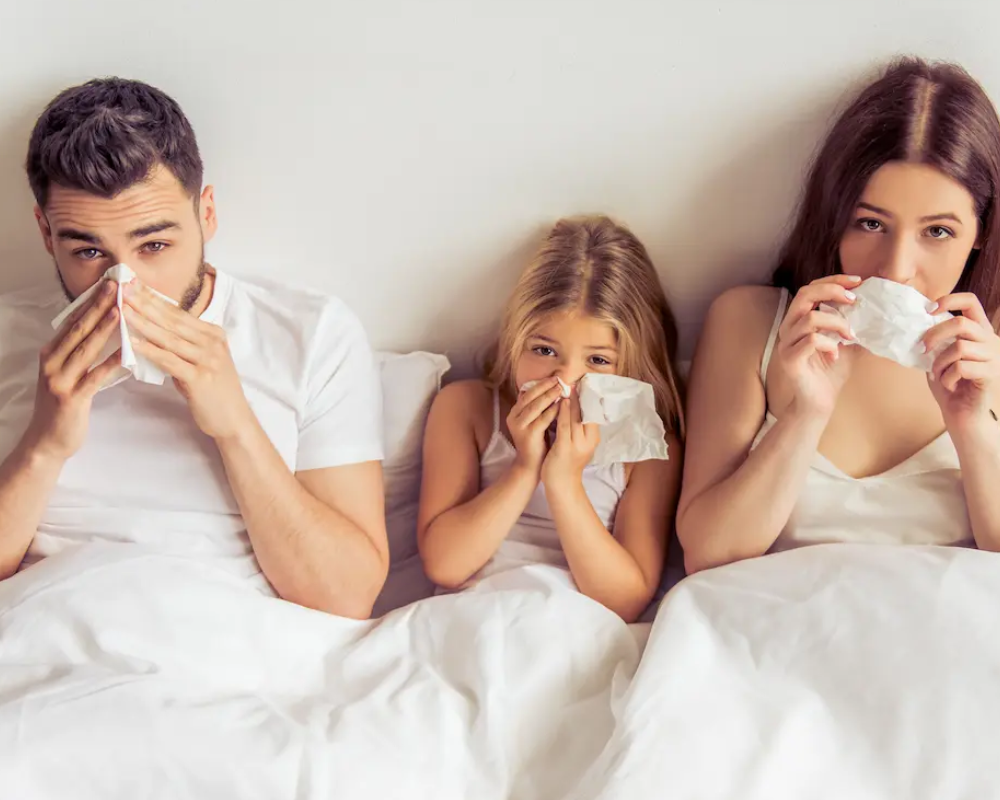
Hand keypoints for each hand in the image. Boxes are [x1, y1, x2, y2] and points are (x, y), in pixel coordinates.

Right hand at [23, 279, 121, 460]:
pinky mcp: (71, 398)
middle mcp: (51, 362)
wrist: (47, 441)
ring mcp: (59, 380)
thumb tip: (102, 329)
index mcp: (50, 353)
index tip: (109, 283)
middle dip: (98, 305)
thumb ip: (79, 353)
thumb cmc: (63, 406)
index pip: (73, 321)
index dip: (91, 301)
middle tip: (117, 285)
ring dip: (104, 328)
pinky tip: (126, 353)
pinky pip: (95, 377)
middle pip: (78, 329)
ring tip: (121, 310)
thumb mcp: (65, 374)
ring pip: (86, 349)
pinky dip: (111, 363)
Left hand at [123, 282, 253, 439]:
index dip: (154, 297)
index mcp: (213, 334)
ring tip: (123, 310)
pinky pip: (170, 360)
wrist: (234, 419)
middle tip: (123, 288)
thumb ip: (182, 345)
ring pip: (169, 337)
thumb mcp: (202, 360)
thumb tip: (153, 332)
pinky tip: (133, 343)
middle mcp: (212, 343)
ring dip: (143, 323)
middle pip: (172, 319)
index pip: (178, 312)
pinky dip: (150, 351)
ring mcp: (208, 359)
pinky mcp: (200, 378)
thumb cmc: (215, 391)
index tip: (134, 284)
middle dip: (145, 303)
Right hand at [507, 377, 563, 472]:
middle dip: (545, 387)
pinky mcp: (528, 435)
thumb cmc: (536, 442)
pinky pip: (542, 420)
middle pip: (530, 397)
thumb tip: (549, 388)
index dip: (540, 384)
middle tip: (559, 380)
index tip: (554, 377)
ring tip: (561, 389)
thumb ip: (537, 407)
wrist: (531, 465)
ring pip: (535, 407)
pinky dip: (552, 411)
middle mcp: (514, 418)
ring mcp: (520, 426)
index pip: (527, 393)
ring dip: (549, 396)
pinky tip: (561, 406)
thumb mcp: (534, 421)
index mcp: (514, 413)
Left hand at [541, 392, 599, 490]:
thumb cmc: (567, 462)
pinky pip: (564, 426)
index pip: (593, 413)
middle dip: (581, 396)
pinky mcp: (565, 448)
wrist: (562, 485)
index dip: (589, 398)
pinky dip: (563, 412)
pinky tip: (560, 402)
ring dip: (572, 400)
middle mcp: (588, 441)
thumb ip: (579, 427)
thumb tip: (576, 407)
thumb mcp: (578, 443)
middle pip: (586, 413)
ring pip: (576, 417)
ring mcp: (577, 445)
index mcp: (593, 438)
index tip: (584, 384)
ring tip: (568, 386)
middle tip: (576, 380)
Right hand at [775, 275, 860, 415]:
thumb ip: (854, 323)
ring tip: (850, 336)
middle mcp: (788, 328)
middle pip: (804, 294)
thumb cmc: (831, 372)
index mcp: (799, 320)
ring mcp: (786, 344)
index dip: (833, 280)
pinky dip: (828, 344)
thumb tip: (878, 306)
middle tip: (854, 300)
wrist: (819, 403)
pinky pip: (810, 340)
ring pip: (810, 317)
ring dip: (836, 323)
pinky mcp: (789, 359)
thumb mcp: (847, 342)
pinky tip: (836, 355)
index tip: (858, 281)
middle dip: (831, 291)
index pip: (810, 288)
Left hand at [923, 292, 999, 427]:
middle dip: (934, 335)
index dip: (950, 299)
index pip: (971, 302)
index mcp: (979, 332)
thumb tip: (915, 325)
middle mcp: (990, 341)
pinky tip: (948, 385)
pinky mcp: (990, 374)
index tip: (929, 310)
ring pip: (959, 347)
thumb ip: (935, 342)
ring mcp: (993, 357)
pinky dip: (947, 377)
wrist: (962, 415)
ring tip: (938, 374)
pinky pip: (961, 367)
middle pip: (960, 322)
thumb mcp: (939, 358)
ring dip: (940, 362)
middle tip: (922, 349)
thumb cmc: (950, 386)